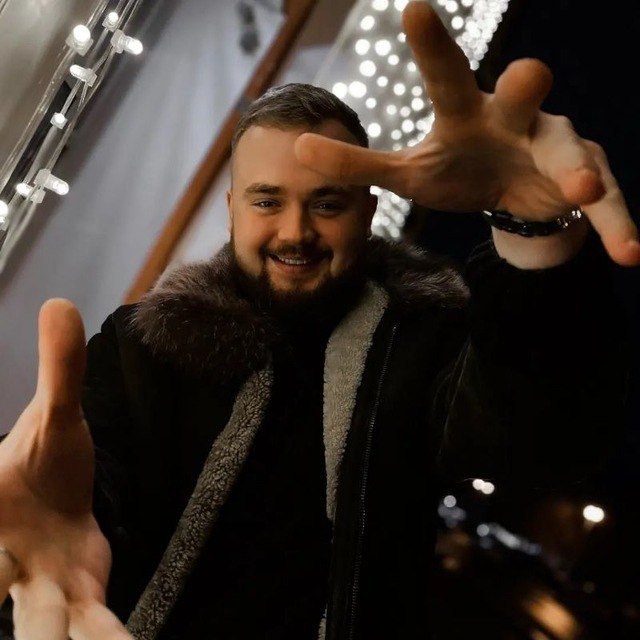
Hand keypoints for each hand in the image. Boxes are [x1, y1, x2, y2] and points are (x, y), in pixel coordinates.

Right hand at [0, 299, 130, 638]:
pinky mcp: (80, 597)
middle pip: (15, 610)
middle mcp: (5, 567)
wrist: (58, 498)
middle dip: (31, 629)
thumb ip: (60, 369)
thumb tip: (59, 303)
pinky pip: (93, 627)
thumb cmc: (44, 463)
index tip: (2, 571)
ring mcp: (40, 591)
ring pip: (47, 630)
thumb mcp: (57, 416)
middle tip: (41, 632)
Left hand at [294, 1, 639, 266]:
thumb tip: (297, 150)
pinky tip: (629, 254)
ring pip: (571, 149)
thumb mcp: (407, 173)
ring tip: (579, 191)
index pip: (443, 77)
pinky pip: (606, 203)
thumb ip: (359, 165)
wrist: (511, 189)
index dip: (431, 46)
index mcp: (466, 113)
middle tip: (526, 73)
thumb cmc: (458, 170)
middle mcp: (514, 119)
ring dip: (576, 168)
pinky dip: (616, 226)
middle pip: (519, 97)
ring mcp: (554, 147)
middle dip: (523, 87)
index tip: (411, 10)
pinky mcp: (584, 181)